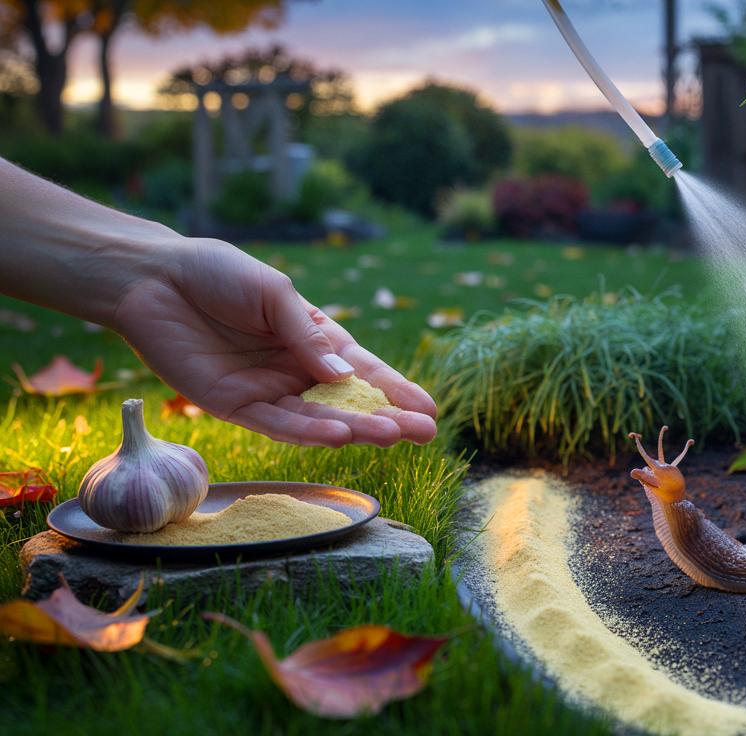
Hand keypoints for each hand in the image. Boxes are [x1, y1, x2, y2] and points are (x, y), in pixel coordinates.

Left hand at [113, 238, 436, 446]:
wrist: (153, 279)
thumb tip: (345, 377)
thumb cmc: (218, 274)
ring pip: (319, 420)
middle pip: (349, 402)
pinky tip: (339, 435)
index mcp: (313, 340)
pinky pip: (276, 425)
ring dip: (356, 429)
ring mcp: (266, 391)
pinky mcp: (233, 406)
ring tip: (391, 435)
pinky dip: (308, 432)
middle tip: (424, 433)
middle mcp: (295, 371)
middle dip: (388, 417)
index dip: (397, 391)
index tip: (429, 410)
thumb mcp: (275, 295)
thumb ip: (307, 338)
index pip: (364, 371)